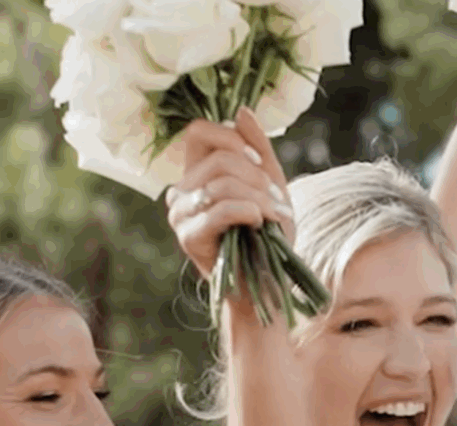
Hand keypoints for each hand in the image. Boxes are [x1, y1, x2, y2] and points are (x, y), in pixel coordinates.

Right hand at [164, 110, 294, 280]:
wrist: (268, 284)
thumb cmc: (269, 237)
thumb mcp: (270, 185)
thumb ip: (257, 148)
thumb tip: (241, 111)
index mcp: (197, 175)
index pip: (198, 132)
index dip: (230, 137)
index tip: (257, 162)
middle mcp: (181, 191)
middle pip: (219, 159)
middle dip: (258, 178)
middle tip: (276, 202)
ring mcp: (180, 214)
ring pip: (223, 182)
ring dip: (260, 198)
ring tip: (273, 217)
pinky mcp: (188, 236)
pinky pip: (221, 207)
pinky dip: (250, 211)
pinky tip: (261, 224)